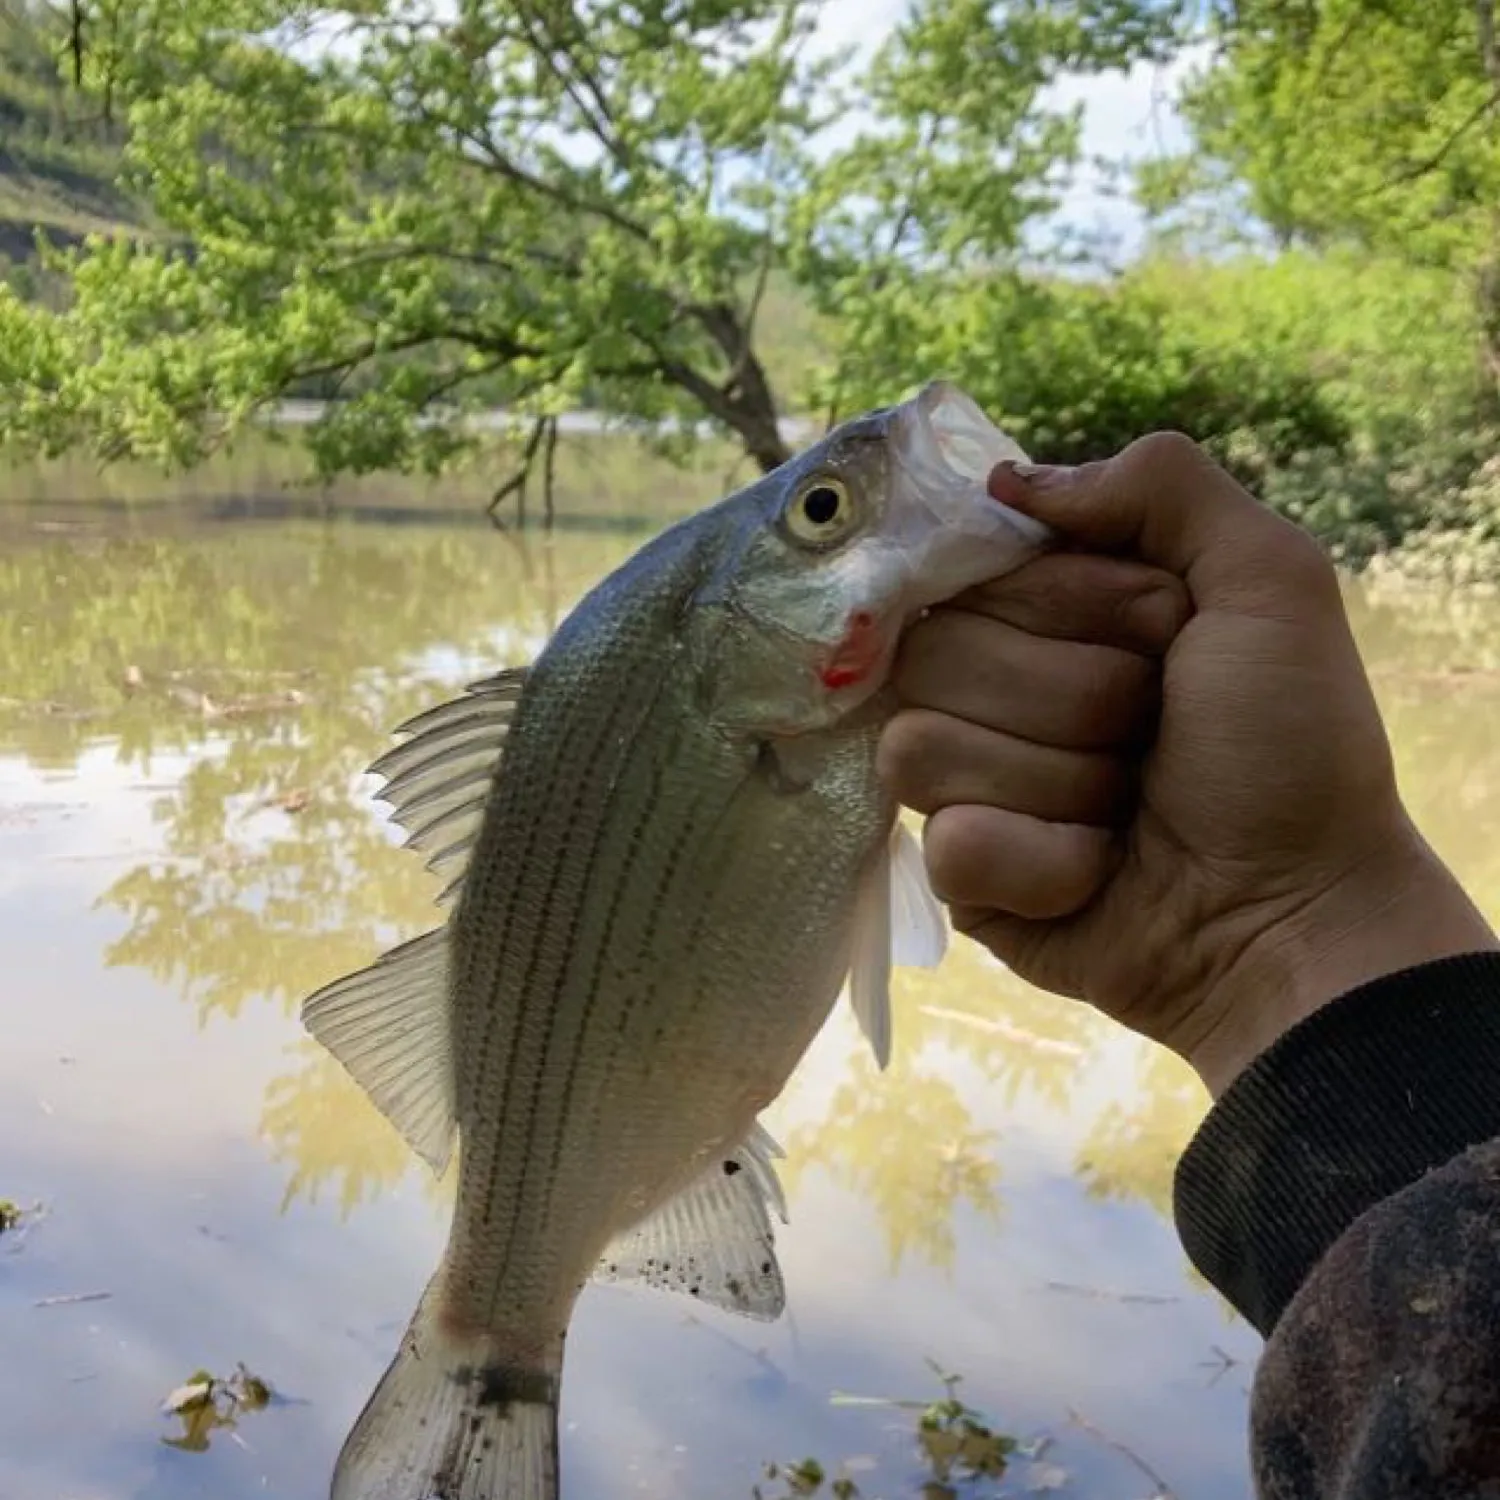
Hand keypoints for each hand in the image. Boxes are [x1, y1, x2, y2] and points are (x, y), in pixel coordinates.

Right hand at [881, 434, 1498, 1095]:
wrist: (1297, 912)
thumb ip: (1160, 485)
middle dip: (1074, 697)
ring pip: (921, 749)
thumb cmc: (1293, 746)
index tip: (1156, 631)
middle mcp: (995, 686)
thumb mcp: (1269, 580)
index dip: (1062, 600)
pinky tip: (1100, 872)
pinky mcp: (961, 875)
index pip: (968, 568)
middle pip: (936, 655)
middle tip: (1152, 730)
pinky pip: (951, 844)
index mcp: (1052, 611)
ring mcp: (967, 782)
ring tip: (1128, 806)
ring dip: (1060, 783)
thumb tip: (1006, 481)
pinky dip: (1045, 862)